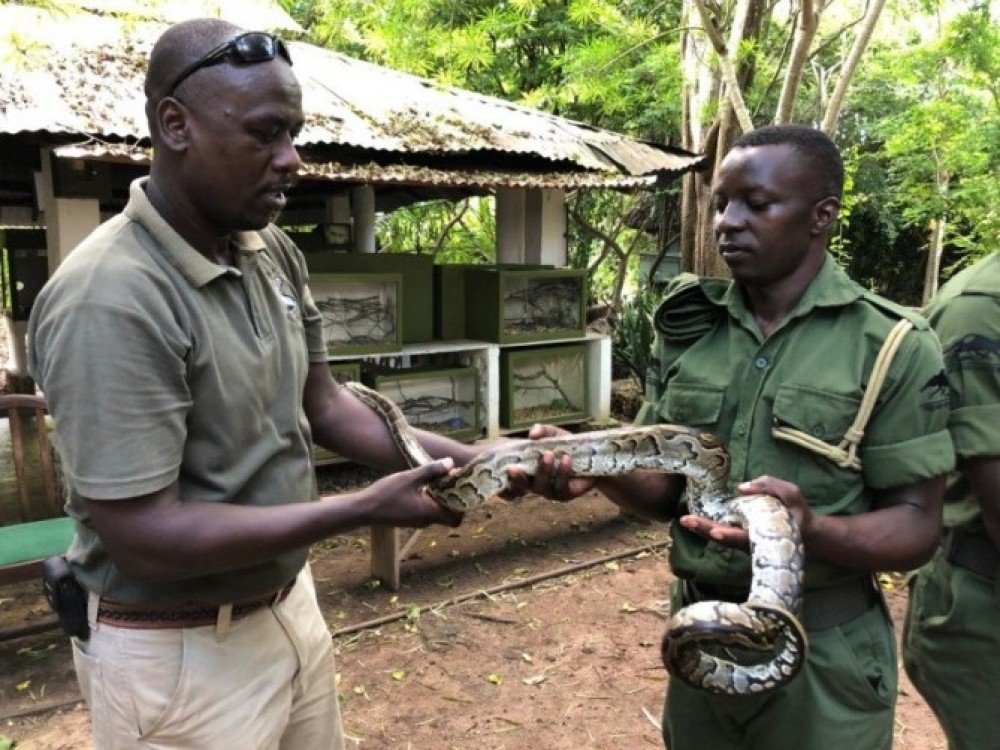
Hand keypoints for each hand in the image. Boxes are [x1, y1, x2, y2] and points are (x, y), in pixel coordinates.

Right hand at [365, 459, 462, 527]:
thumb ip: (431, 470)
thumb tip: (451, 462)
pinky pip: (426, 510)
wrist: (364, 510)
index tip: (462, 488)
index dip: (463, 505)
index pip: (457, 517)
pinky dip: (430, 499)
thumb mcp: (409, 478)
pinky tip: (424, 485)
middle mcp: (426, 521)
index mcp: (429, 513)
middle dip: (453, 498)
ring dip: (441, 497)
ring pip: (437, 511)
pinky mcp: (409, 518)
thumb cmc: (386, 494)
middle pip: (449, 514)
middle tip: (452, 480)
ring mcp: (417, 521)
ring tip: (440, 479)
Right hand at [502, 423, 597, 501]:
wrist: (592, 458)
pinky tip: (566, 459)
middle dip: (518, 478)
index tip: (504, 467)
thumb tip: (533, 434)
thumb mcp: (554, 435)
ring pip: (542, 487)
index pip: (513, 478)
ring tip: (549, 455)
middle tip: (512, 468)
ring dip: (544, 470)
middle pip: (524, 486)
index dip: (506, 477)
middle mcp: (537, 483)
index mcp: (529, 471)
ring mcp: (551, 491)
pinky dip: (563, 472)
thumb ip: (543, 431)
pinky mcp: (566, 494)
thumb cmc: (568, 447)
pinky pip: (561, 486)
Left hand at [677, 475, 810, 551]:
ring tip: (684, 520)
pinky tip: (693, 519)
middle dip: (704, 529)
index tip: (715, 532)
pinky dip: (706, 527)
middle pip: (724, 538)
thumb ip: (769, 486)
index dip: (729, 535)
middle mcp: (750, 542)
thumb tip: (741, 488)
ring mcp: (743, 541)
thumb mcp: (792, 494)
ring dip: (701, 529)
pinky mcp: (739, 535)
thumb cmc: (799, 513)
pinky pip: (720, 532)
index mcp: (764, 535)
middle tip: (685, 520)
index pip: (744, 537)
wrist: (807, 534)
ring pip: (719, 537)